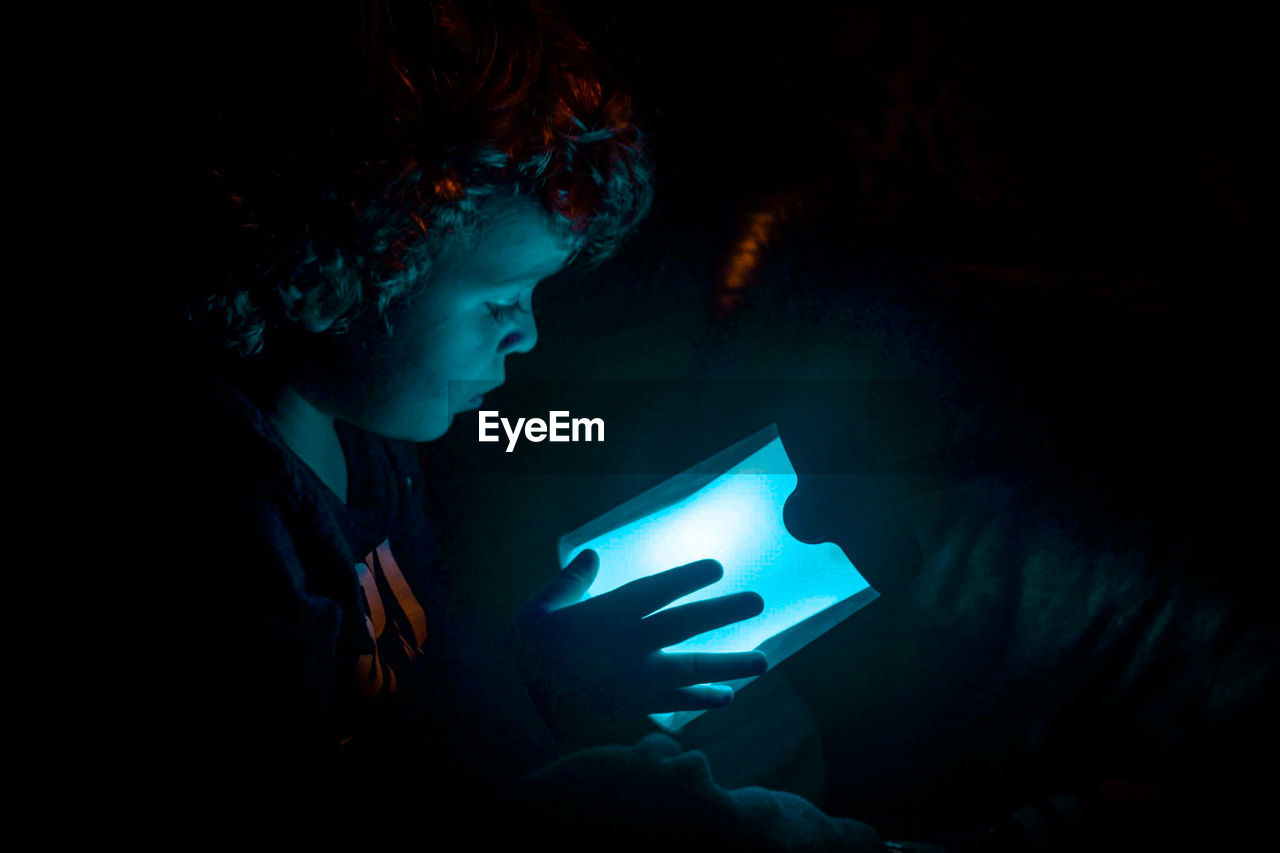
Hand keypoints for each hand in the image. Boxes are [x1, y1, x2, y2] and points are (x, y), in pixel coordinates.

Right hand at [513, 550, 766, 743]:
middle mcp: (631, 644)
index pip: (658, 589)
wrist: (519, 705)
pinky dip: (702, 699)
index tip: (717, 568)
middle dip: (724, 611)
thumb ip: (572, 579)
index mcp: (609, 613)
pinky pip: (676, 701)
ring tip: (763, 661)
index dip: (689, 577)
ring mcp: (637, 678)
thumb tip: (590, 554)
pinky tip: (727, 697)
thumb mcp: (543, 606)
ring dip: (730, 664)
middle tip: (757, 602)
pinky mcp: (635, 704)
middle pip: (686, 624)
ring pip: (692, 668)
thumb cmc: (529, 650)